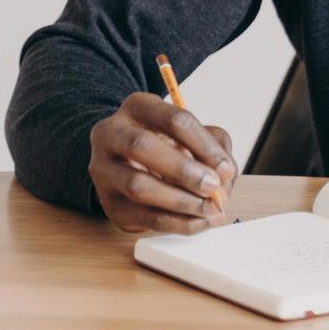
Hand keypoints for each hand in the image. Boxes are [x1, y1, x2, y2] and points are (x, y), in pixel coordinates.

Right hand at [89, 91, 237, 233]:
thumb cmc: (169, 144)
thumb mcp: (194, 133)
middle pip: (142, 147)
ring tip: (209, 209)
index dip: (203, 145)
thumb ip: (215, 146)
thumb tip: (225, 176)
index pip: (174, 119)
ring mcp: (103, 169)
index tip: (225, 169)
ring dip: (180, 201)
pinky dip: (175, 222)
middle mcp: (111, 133)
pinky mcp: (108, 202)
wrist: (132, 163)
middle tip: (213, 187)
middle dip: (183, 171)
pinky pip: (141, 216)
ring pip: (137, 186)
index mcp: (138, 107)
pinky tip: (198, 221)